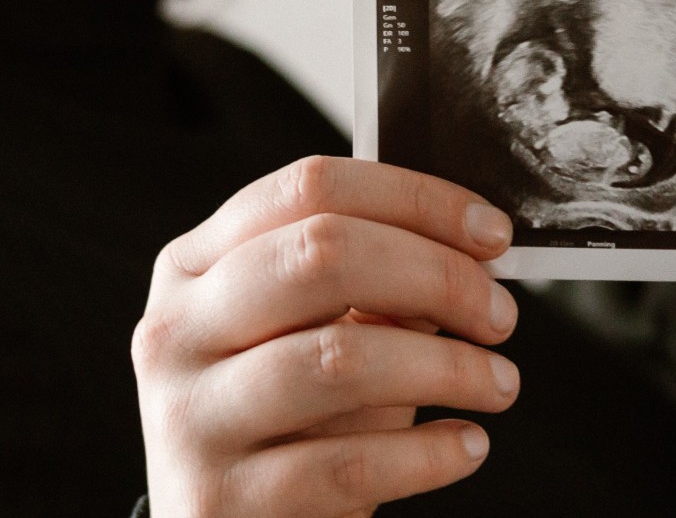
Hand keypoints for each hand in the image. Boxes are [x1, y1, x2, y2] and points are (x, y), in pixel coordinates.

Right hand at [133, 156, 521, 516]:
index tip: (492, 233)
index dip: (416, 200)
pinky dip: (429, 453)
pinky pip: (350, 463)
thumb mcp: (312, 337)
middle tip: (499, 315)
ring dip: (447, 367)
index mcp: (195, 266)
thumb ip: (371, 286)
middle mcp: (176, 331)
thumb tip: (472, 251)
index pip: (310, 188)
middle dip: (436, 275)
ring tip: (499, 383)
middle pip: (322, 255)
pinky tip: (466, 446)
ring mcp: (190, 417)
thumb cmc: (286, 424)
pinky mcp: (221, 501)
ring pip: (340, 359)